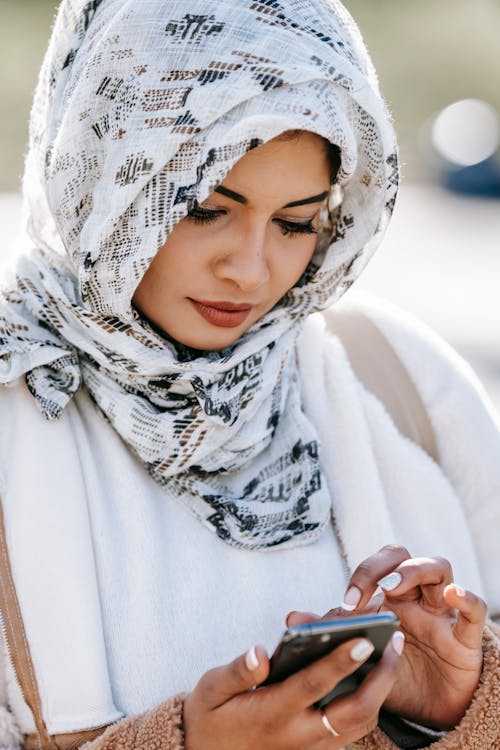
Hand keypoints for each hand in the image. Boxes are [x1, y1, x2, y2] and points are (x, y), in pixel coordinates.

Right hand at [184, 629, 402, 748]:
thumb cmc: (210, 714)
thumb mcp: (211, 688)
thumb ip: (237, 671)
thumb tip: (260, 652)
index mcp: (272, 712)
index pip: (314, 684)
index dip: (340, 661)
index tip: (364, 638)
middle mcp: (297, 734)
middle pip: (354, 711)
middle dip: (381, 676)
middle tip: (395, 640)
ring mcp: (310, 746)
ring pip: (360, 723)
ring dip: (382, 689)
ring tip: (391, 651)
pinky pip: (353, 730)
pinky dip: (371, 703)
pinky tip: (375, 675)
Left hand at [289, 545, 486, 729]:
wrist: (427, 711)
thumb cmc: (393, 672)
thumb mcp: (359, 655)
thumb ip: (330, 635)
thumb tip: (292, 620)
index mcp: (388, 597)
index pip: (376, 567)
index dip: (362, 577)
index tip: (347, 603)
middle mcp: (414, 595)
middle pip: (402, 557)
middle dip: (382, 567)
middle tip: (367, 594)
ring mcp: (441, 611)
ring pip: (437, 568)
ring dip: (415, 570)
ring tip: (395, 587)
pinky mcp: (464, 635)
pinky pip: (473, 609)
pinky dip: (466, 598)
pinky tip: (454, 595)